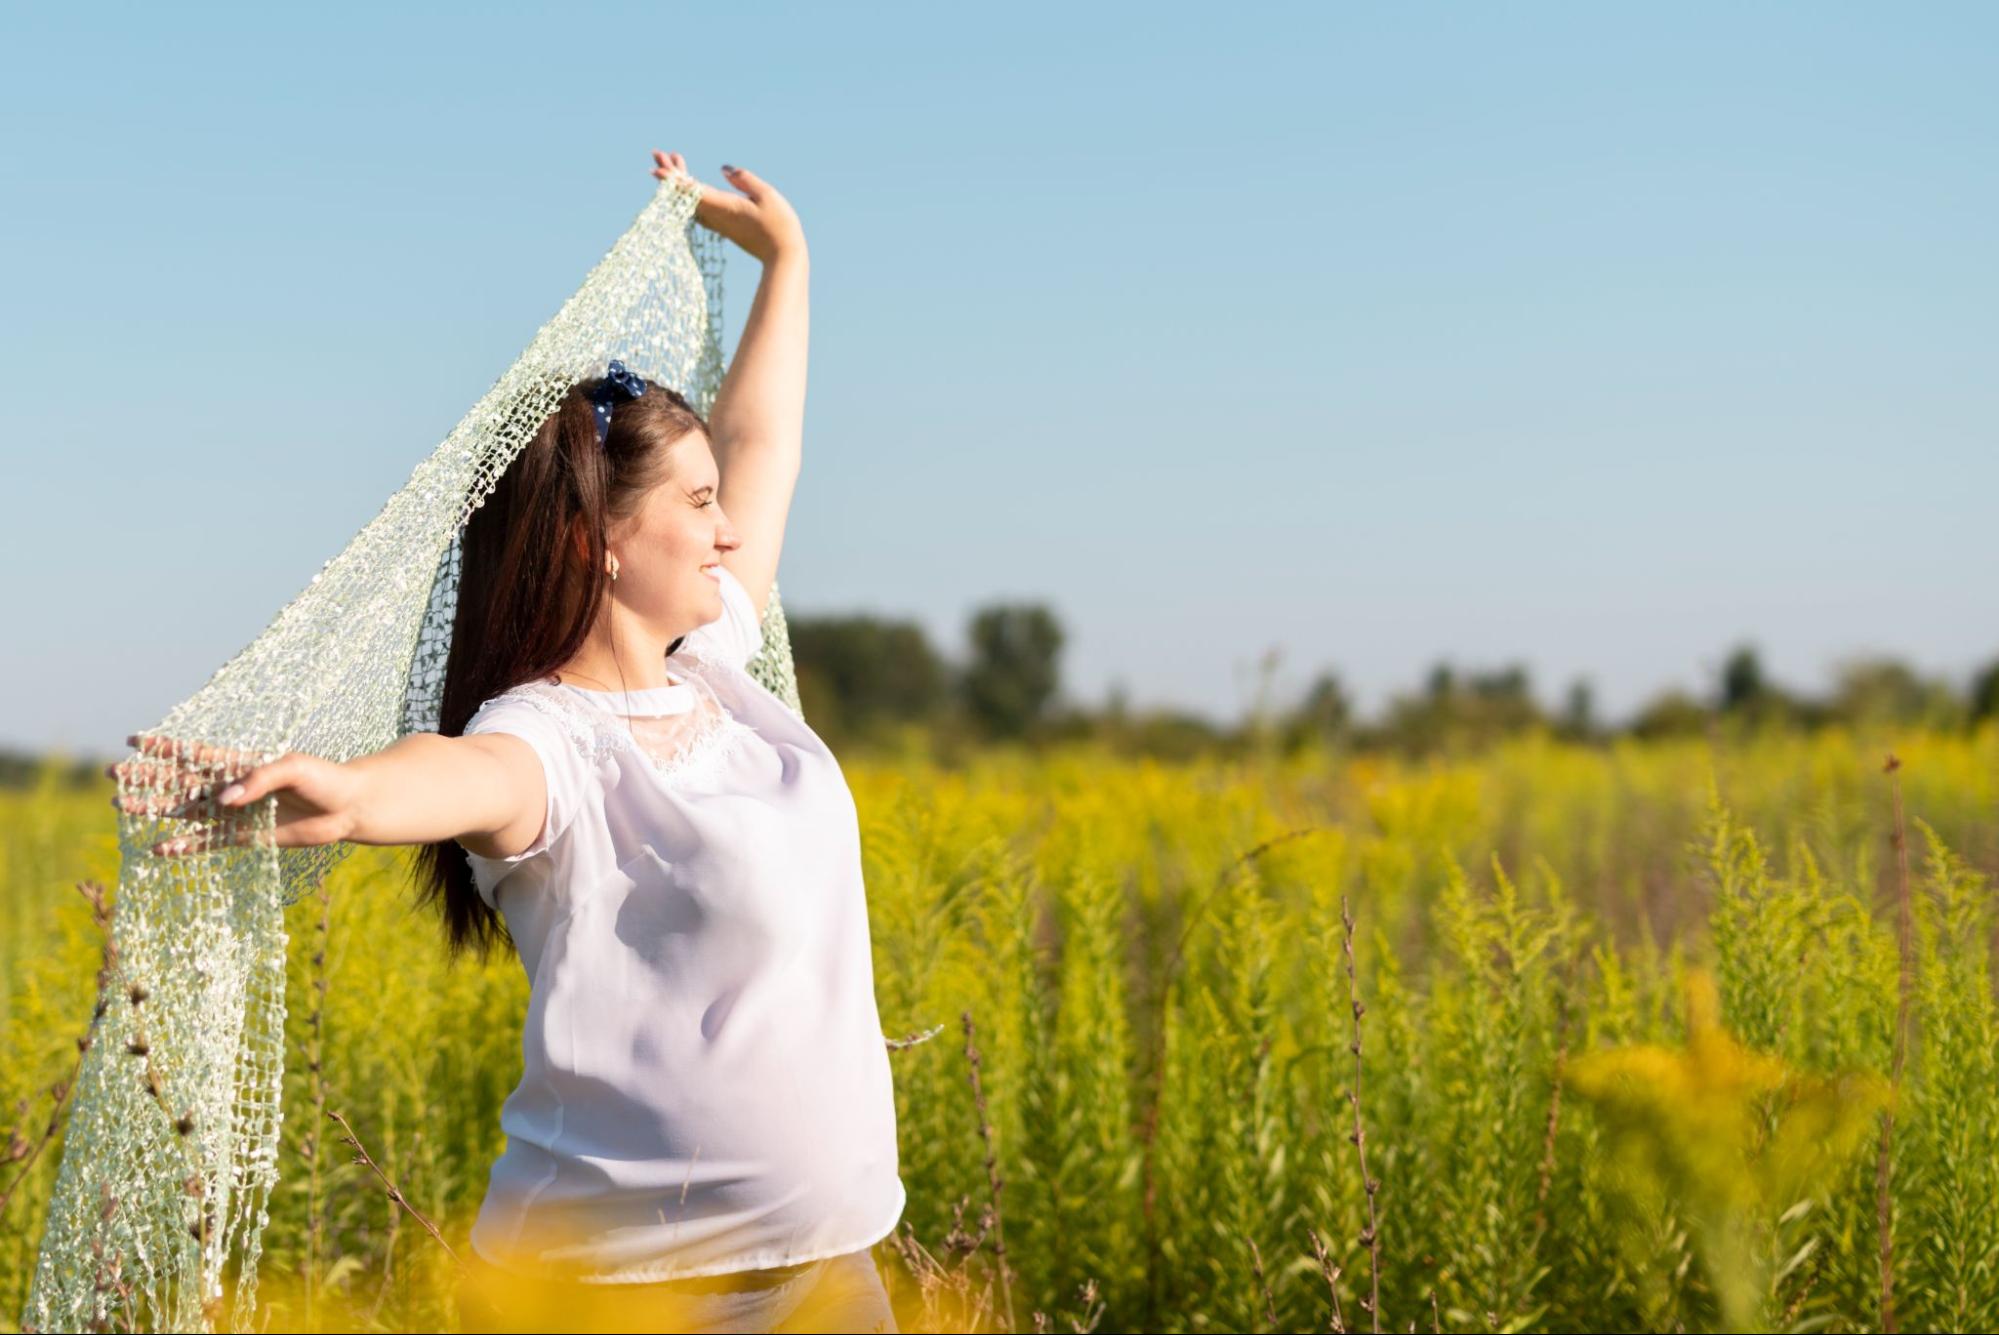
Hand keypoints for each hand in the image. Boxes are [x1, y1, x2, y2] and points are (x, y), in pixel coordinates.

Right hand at [109, 733, 363, 856]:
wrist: (349, 807)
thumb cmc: (324, 779)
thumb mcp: (293, 768)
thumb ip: (258, 780)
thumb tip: (223, 801)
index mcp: (242, 764)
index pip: (196, 753)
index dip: (166, 747)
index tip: (134, 740)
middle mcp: (235, 787)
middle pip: (182, 782)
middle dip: (149, 778)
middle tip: (114, 775)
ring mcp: (238, 813)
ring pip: (188, 812)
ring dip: (157, 810)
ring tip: (122, 807)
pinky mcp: (248, 837)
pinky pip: (210, 842)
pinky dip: (185, 846)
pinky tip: (161, 849)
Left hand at [651, 149, 804, 264]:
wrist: (784, 257)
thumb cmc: (779, 225)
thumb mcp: (766, 195)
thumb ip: (744, 180)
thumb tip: (724, 169)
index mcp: (724, 205)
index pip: (692, 190)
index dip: (673, 179)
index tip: (656, 169)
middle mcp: (717, 215)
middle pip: (686, 194)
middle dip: (672, 173)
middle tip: (657, 154)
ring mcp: (719, 223)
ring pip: (691, 201)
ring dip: (680, 182)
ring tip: (674, 162)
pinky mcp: (724, 227)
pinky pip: (700, 208)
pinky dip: (692, 194)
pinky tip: (692, 186)